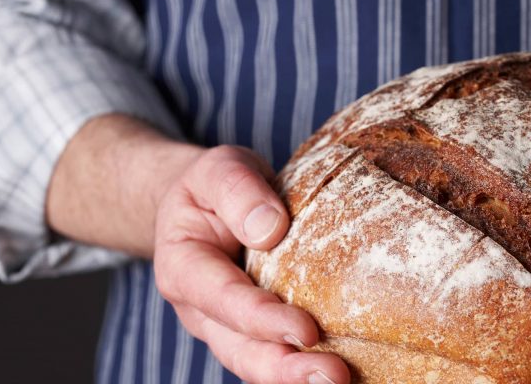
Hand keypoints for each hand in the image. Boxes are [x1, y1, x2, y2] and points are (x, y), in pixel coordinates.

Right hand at [153, 145, 349, 383]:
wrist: (201, 204)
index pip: (223, 300)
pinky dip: (304, 363)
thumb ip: (237, 191)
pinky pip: (276, 352)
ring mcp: (226, 325)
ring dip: (297, 376)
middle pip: (239, 349)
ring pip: (257, 361)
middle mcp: (201, 309)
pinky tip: (346, 367)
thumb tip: (270, 230)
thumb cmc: (210, 186)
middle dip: (284, 369)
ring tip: (340, 379)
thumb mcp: (217, 169)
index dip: (262, 319)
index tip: (306, 330)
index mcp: (184, 268)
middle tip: (334, 376)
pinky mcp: (254, 329)